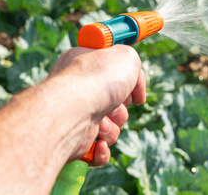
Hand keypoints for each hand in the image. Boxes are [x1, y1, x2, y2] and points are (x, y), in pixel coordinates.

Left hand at [48, 44, 145, 165]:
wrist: (74, 108)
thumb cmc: (99, 77)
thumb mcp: (126, 56)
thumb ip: (133, 64)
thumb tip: (133, 87)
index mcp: (85, 65)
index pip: (110, 73)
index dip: (125, 82)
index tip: (130, 90)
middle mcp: (78, 90)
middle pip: (114, 104)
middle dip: (120, 109)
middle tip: (114, 102)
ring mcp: (75, 115)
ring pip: (109, 128)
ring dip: (112, 127)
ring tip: (101, 121)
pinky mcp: (74, 140)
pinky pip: (97, 150)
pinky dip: (102, 149)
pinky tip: (98, 142)